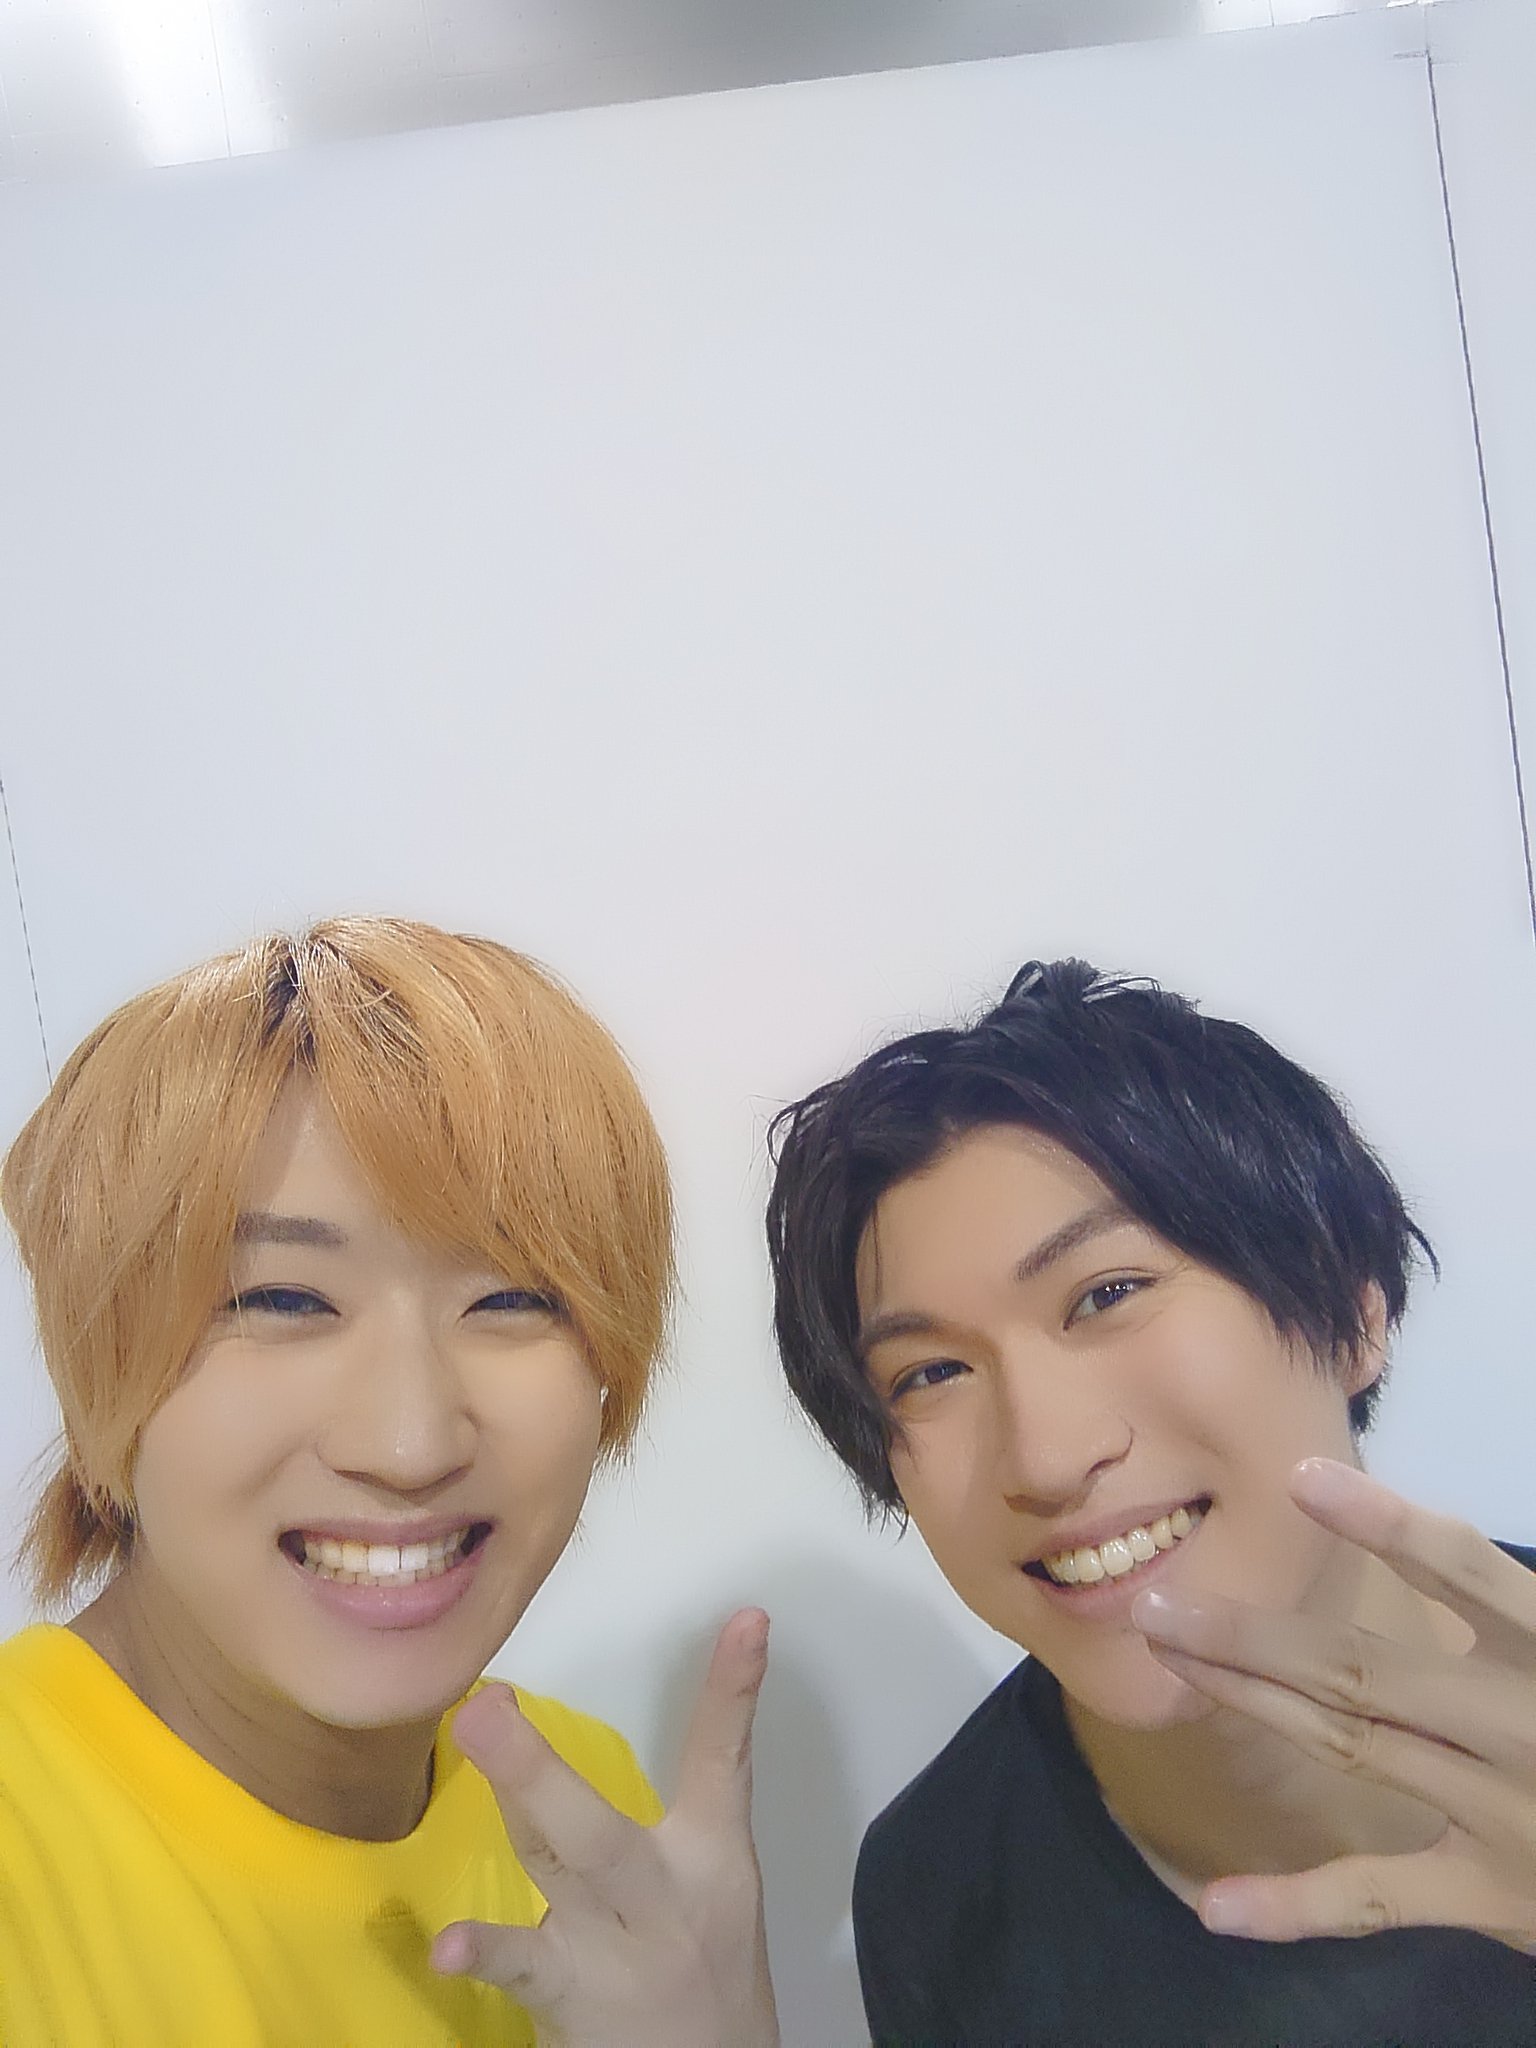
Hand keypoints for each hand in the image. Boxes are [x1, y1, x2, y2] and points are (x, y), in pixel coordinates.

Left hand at [431, 1608, 778, 2047]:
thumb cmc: (697, 1958)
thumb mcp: (706, 1880)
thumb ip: (635, 1816)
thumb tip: (525, 1745)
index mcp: (708, 1855)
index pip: (723, 1760)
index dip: (734, 1691)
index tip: (746, 1619)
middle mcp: (663, 1894)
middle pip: (601, 1828)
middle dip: (543, 1766)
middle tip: (491, 1702)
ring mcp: (616, 1949)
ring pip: (564, 1869)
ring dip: (519, 1801)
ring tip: (476, 1735)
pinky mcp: (574, 1998)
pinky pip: (529, 1970)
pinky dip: (491, 1954)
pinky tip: (450, 1945)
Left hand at [1131, 1458, 1535, 1952]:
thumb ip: (1509, 1600)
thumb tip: (1440, 1536)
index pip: (1464, 1571)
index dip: (1384, 1525)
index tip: (1300, 1479)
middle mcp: (1520, 1726)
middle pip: (1360, 1669)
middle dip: (1251, 1634)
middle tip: (1157, 1603)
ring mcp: (1500, 1814)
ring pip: (1347, 1746)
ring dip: (1249, 1701)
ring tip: (1170, 1656)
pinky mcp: (1490, 1895)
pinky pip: (1381, 1898)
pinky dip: (1298, 1906)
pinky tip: (1217, 1906)